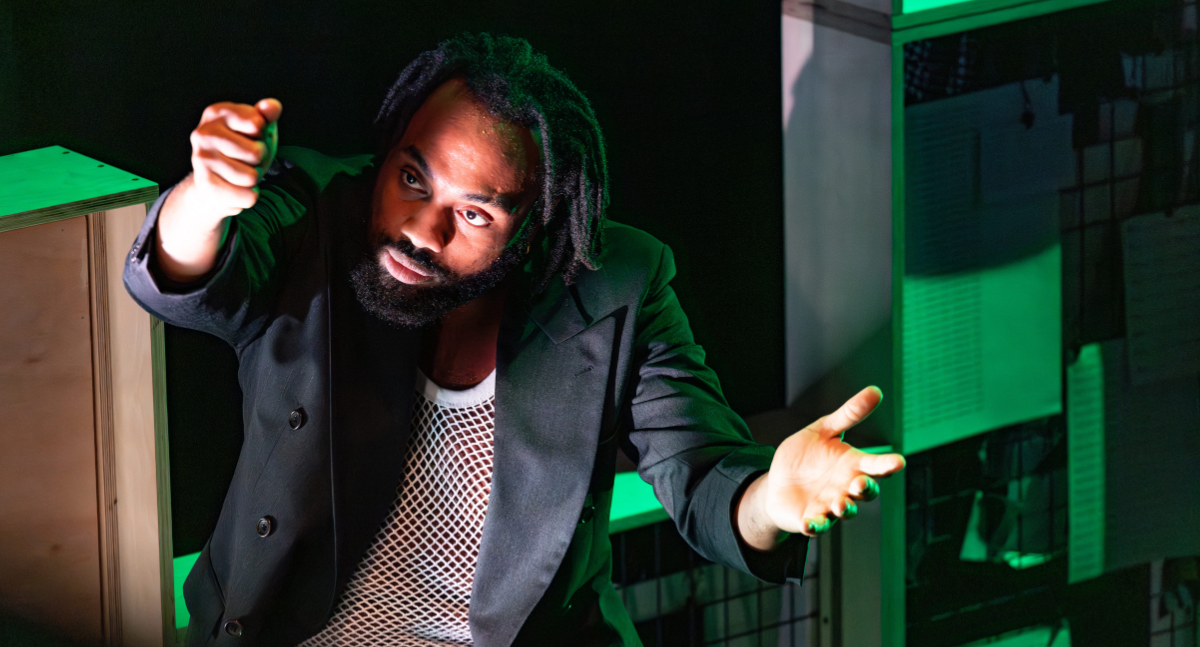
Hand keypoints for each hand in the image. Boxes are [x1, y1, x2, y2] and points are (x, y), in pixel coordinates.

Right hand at [185, 98, 281, 217]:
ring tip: (241, 173)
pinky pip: (247, 197)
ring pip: (252, 177)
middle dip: (259, 160)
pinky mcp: (205, 185)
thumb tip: (273, 106)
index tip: (251, 136)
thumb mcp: (258, 129)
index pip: (258, 124)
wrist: (216, 179)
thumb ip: (267, 115)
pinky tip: (236, 188)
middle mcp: (204, 133)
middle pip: (256, 153)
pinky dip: (249, 196)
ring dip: (254, 179)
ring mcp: (201, 159)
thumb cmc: (242, 148)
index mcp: (218, 113)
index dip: (262, 135)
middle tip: (246, 159)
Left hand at [764, 386, 904, 536]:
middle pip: (865, 491)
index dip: (887, 464)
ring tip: (841, 504)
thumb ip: (849, 414)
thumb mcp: (823, 430)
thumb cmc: (806, 456)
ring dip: (845, 509)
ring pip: (845, 511)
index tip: (898, 461)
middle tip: (861, 482)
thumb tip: (875, 390)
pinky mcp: (812, 519)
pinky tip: (808, 523)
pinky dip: (814, 526)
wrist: (779, 482)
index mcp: (852, 465)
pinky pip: (816, 526)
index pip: (875, 465)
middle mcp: (846, 487)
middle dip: (866, 488)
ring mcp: (830, 505)